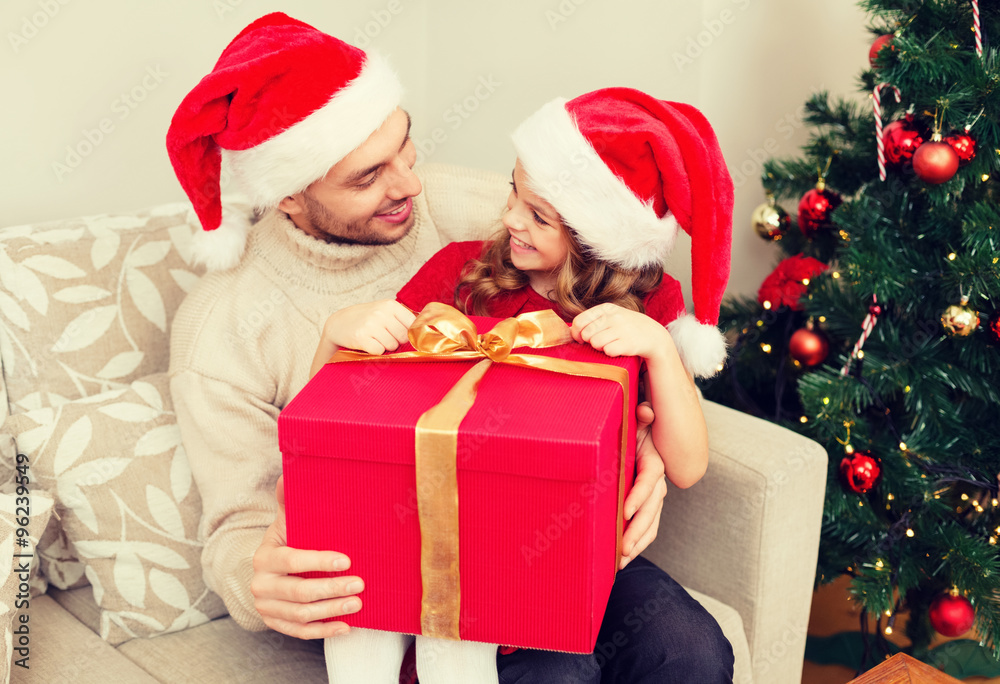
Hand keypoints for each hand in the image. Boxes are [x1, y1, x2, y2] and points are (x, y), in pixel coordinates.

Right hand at [250, 476, 364, 638]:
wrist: (270, 568)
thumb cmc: (288, 538)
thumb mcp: (287, 518)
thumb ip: (288, 499)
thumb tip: (287, 474)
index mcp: (264, 557)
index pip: (291, 561)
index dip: (318, 561)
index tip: (346, 560)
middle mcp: (261, 585)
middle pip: (298, 592)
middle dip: (331, 589)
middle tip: (359, 584)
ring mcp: (267, 607)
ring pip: (300, 615)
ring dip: (331, 610)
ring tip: (357, 603)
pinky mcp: (276, 623)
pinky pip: (299, 632)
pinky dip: (323, 631)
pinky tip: (346, 627)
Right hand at [324, 299, 415, 355]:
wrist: (339, 324)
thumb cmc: (367, 319)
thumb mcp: (384, 311)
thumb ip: (403, 319)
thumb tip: (424, 332)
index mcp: (390, 305)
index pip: (412, 324)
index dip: (408, 334)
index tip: (401, 335)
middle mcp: (381, 313)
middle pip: (403, 337)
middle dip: (396, 341)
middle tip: (384, 336)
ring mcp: (371, 325)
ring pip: (392, 345)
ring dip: (385, 346)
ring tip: (374, 339)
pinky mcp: (362, 337)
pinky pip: (379, 351)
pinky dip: (375, 351)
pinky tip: (368, 344)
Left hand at [571, 303, 667, 359]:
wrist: (653, 335)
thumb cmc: (626, 327)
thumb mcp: (611, 316)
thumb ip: (592, 320)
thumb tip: (569, 331)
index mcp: (606, 308)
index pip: (580, 321)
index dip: (576, 333)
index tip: (580, 339)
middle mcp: (614, 317)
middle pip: (586, 334)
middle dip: (589, 342)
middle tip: (599, 342)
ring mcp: (622, 329)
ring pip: (595, 343)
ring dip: (600, 348)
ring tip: (610, 344)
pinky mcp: (628, 343)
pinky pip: (608, 351)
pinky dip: (610, 353)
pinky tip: (618, 348)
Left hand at [619, 401, 666, 568]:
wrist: (646, 432)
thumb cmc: (635, 426)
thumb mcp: (638, 420)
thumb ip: (642, 417)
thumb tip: (645, 410)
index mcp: (654, 461)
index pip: (649, 480)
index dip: (639, 496)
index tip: (626, 511)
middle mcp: (658, 481)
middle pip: (652, 509)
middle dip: (638, 530)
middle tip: (623, 549)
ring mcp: (655, 494)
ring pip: (652, 522)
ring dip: (638, 542)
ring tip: (622, 560)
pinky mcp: (648, 504)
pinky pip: (647, 526)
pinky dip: (638, 542)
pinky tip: (623, 557)